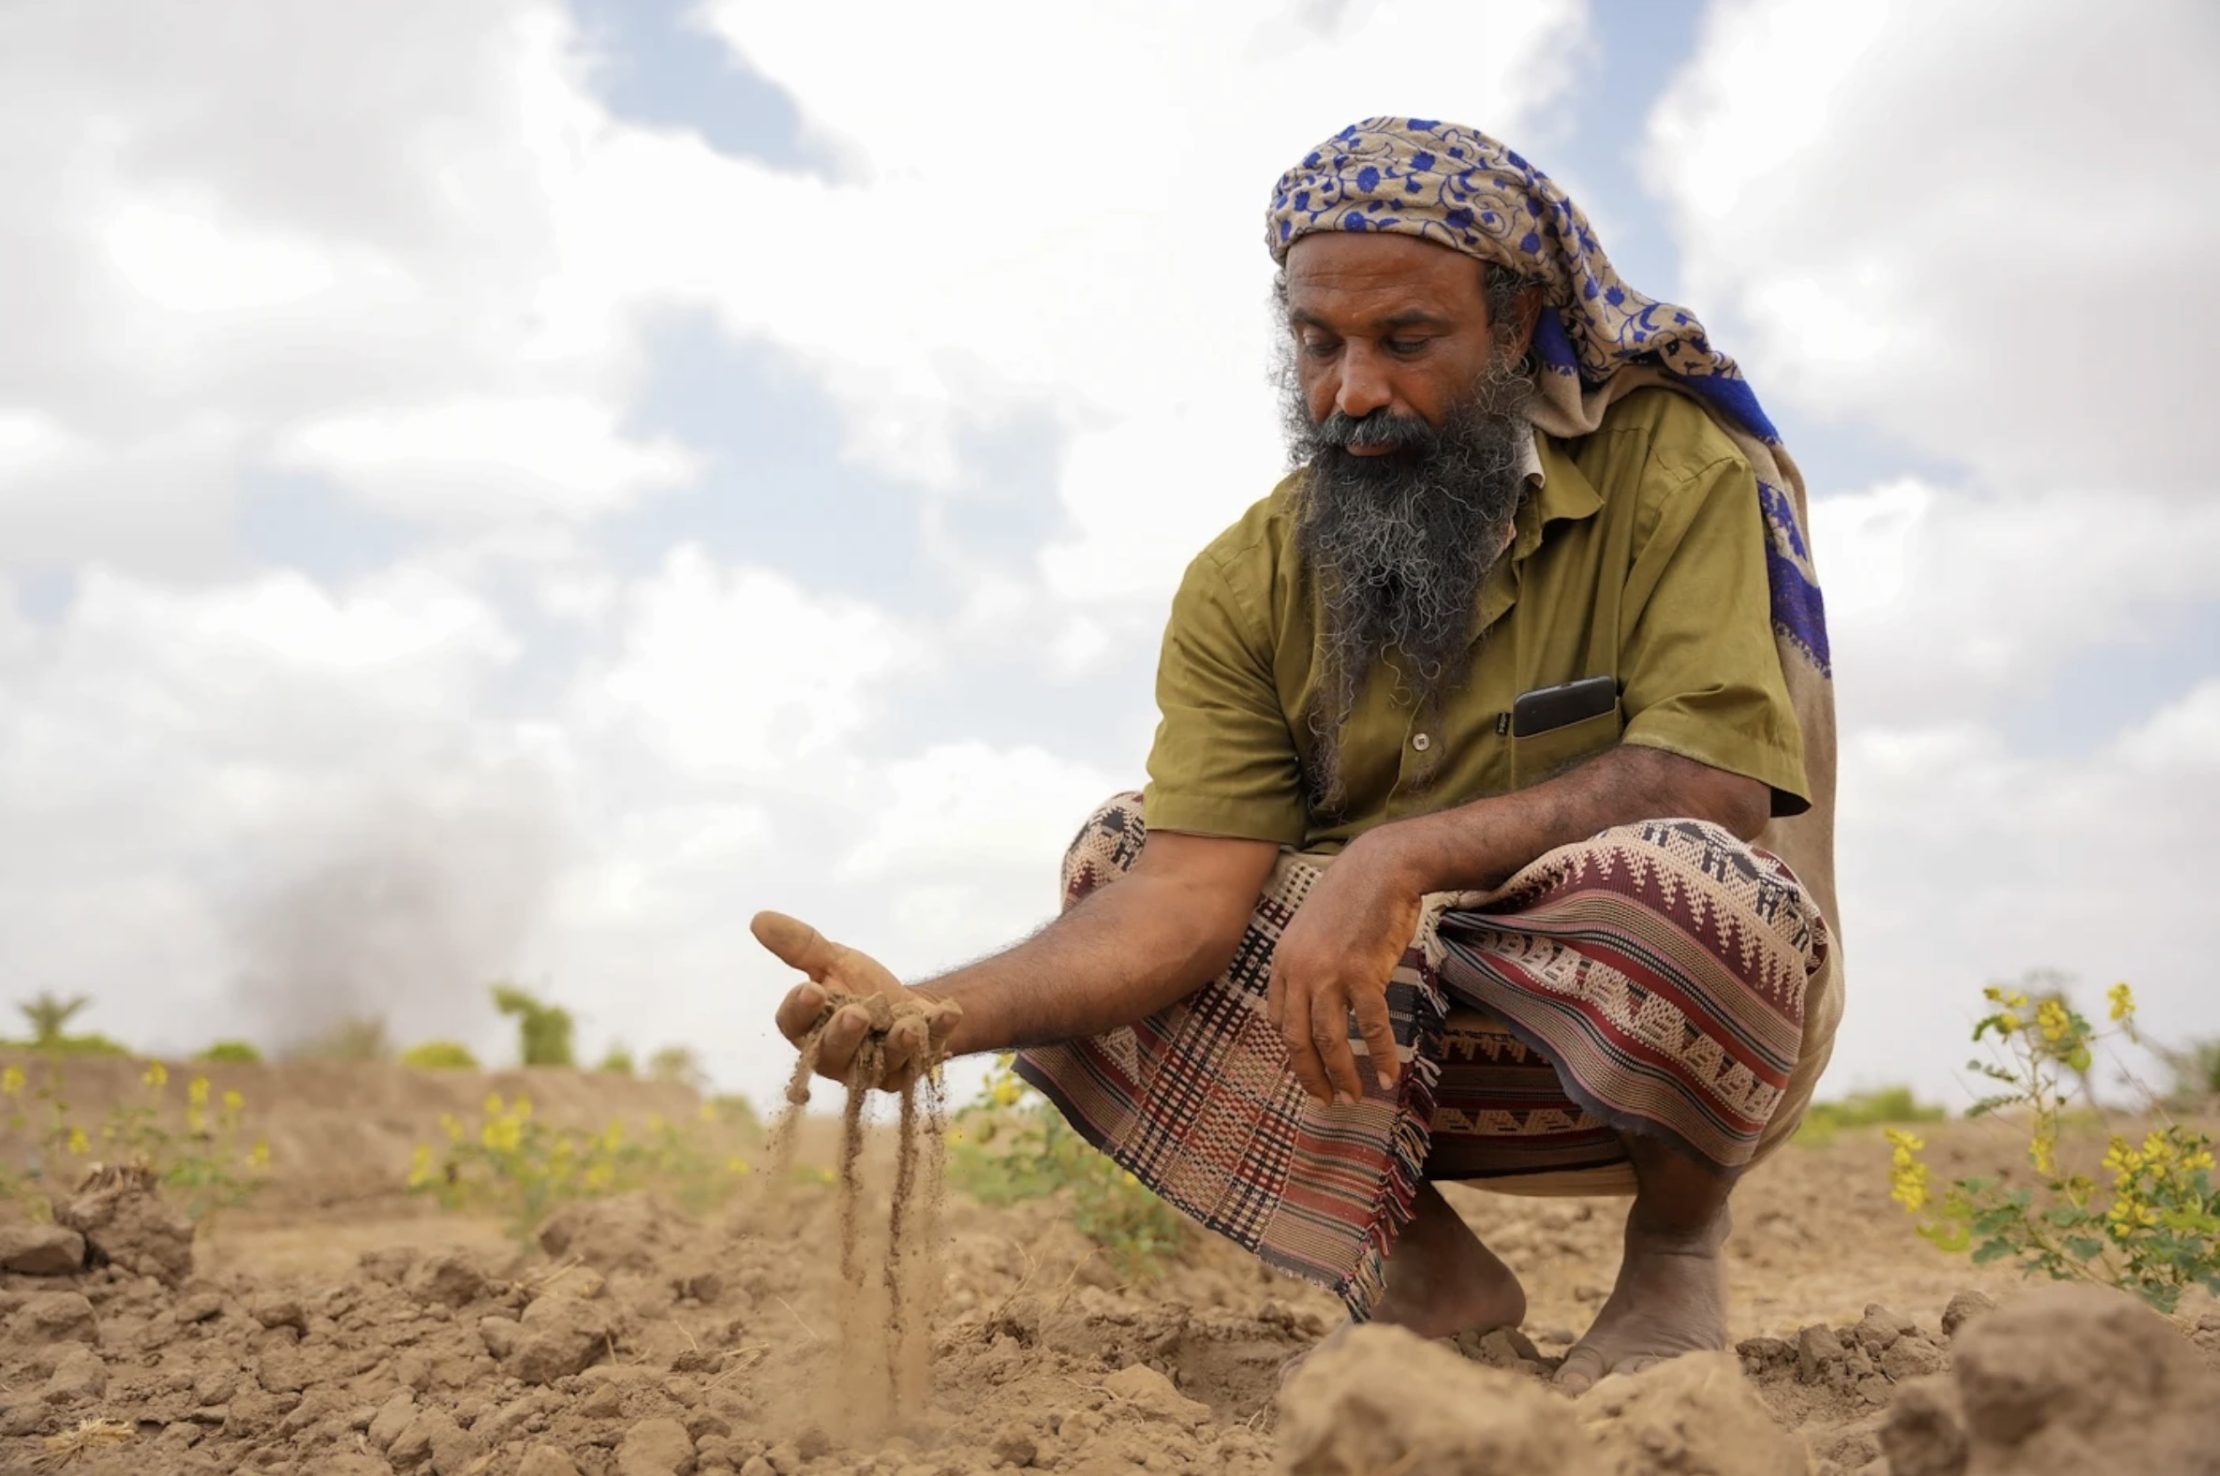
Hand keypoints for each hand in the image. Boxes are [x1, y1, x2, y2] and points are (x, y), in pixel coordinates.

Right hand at [752, 911, 958, 1092]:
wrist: (909, 1004)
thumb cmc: (860, 986)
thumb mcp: (834, 960)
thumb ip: (801, 946)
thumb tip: (758, 918)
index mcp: (809, 1030)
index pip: (793, 1026)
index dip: (800, 1010)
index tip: (811, 989)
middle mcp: (837, 1057)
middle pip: (833, 1052)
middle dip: (844, 1034)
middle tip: (856, 1014)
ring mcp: (876, 1069)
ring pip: (881, 1063)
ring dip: (896, 1044)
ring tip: (908, 1025)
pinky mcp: (910, 1070)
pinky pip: (925, 1055)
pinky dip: (939, 1031)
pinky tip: (950, 1013)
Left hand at [1265, 835, 1416, 1104]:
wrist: (1380, 867)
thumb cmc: (1352, 898)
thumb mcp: (1313, 930)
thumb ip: (1307, 963)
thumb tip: (1314, 997)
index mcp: (1283, 961)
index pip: (1279, 1019)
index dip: (1293, 1050)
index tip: (1309, 1068)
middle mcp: (1299, 971)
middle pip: (1296, 1039)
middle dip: (1311, 1076)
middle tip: (1326, 1101)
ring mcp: (1329, 973)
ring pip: (1329, 1040)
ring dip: (1343, 1075)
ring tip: (1355, 1096)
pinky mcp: (1363, 973)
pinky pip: (1370, 1027)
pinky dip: (1382, 1054)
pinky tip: (1391, 1073)